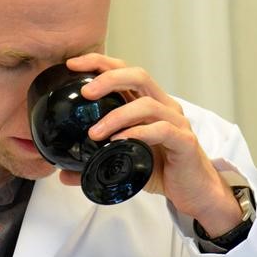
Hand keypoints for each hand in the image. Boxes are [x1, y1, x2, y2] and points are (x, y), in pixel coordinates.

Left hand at [59, 53, 242, 236]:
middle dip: (109, 78)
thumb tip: (62, 175)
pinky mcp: (184, 142)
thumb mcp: (123, 164)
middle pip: (139, 76)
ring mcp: (176, 122)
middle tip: (85, 92)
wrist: (194, 192)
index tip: (73, 65)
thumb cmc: (162, 170)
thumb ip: (93, 165)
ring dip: (117, 116)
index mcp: (148, 103)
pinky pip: (162, 130)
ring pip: (147, 104)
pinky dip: (138, 133)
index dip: (100, 63)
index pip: (125, 72)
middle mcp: (164, 106)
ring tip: (93, 133)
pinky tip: (119, 142)